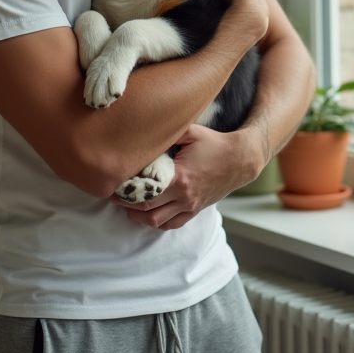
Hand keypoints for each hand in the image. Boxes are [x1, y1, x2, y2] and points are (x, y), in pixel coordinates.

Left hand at [112, 123, 262, 229]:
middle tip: (113, 194)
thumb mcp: (191, 132)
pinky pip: (171, 224)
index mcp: (180, 177)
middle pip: (146, 209)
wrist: (240, 160)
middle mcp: (184, 196)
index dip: (125, 191)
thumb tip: (144, 128)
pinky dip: (156, 221)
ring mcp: (190, 206)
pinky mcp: (195, 210)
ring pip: (156, 221)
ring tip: (127, 204)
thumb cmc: (214, 144)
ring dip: (138, 216)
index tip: (113, 184)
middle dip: (126, 204)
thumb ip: (167, 132)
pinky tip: (147, 212)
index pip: (145, 191)